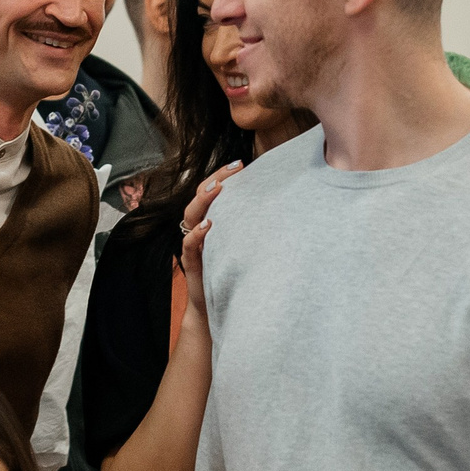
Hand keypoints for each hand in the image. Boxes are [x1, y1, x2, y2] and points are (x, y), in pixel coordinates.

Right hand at [178, 163, 240, 324]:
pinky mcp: (191, 263)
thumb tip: (281, 205)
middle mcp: (199, 228)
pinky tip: (209, 226)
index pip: (212, 190)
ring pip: (190, 215)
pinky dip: (197, 234)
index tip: (241, 163)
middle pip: (200, 195)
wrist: (216, 307)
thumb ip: (251, 225)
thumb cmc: (233, 272)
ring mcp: (193, 244)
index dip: (223, 174)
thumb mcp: (243, 244)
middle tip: (233, 168)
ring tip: (218, 189)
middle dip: (216, 179)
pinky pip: (188, 244)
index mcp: (210, 220)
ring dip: (204, 200)